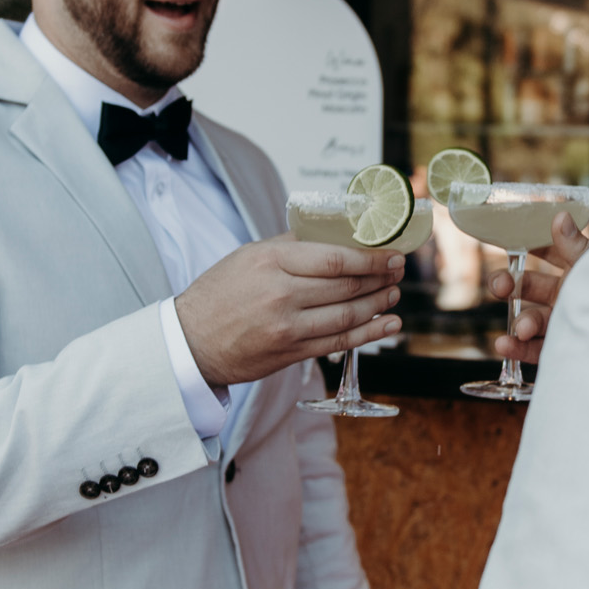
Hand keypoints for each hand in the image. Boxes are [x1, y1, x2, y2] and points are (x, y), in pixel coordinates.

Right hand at [177, 237, 405, 388]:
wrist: (191, 341)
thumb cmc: (218, 294)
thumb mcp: (248, 256)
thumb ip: (291, 246)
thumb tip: (335, 235)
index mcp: (271, 262)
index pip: (334, 258)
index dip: (370, 257)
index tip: (390, 252)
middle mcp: (281, 294)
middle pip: (345, 285)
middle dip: (379, 277)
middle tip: (397, 270)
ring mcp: (287, 327)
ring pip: (347, 315)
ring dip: (377, 304)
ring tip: (393, 294)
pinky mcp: (291, 353)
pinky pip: (338, 342)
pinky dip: (369, 333)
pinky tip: (388, 324)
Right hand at [490, 211, 588, 365]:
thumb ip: (574, 245)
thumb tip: (559, 215)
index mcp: (577, 270)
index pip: (549, 253)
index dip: (527, 245)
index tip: (509, 240)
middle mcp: (567, 296)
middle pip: (529, 287)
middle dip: (510, 284)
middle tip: (501, 286)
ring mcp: (563, 323)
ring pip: (530, 320)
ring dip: (519, 322)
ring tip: (521, 329)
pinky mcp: (562, 349)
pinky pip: (535, 350)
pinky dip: (517, 348)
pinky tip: (504, 345)